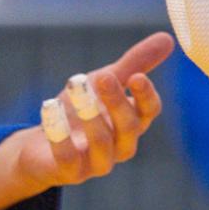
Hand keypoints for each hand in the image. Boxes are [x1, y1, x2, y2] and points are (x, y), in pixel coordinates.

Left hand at [0, 32, 174, 209]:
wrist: (40, 147)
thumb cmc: (79, 112)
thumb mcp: (104, 82)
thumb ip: (134, 64)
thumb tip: (168, 37)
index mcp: (132, 122)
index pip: (149, 112)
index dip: (145, 96)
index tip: (137, 76)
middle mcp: (120, 145)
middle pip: (129, 127)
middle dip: (117, 101)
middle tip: (103, 76)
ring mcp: (96, 162)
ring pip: (102, 143)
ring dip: (90, 115)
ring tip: (75, 88)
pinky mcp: (69, 173)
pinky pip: (68, 158)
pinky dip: (60, 136)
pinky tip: (50, 108)